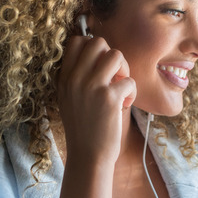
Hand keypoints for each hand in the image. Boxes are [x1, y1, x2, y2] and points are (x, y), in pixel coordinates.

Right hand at [56, 35, 136, 165]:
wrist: (88, 156)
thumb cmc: (84, 128)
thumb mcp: (70, 98)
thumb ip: (79, 76)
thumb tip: (99, 52)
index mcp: (64, 78)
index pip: (76, 41)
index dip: (93, 47)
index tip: (100, 65)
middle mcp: (75, 79)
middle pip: (98, 42)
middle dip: (111, 56)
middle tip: (114, 76)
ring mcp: (92, 87)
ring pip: (116, 55)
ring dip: (124, 70)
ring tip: (121, 88)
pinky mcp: (109, 98)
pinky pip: (130, 80)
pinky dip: (132, 92)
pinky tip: (124, 105)